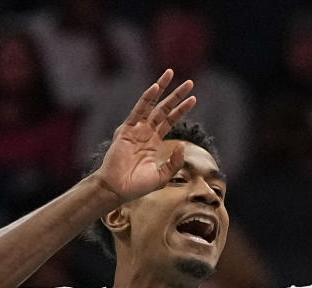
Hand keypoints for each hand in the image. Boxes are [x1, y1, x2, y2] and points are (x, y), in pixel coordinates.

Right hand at [93, 69, 196, 204]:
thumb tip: (182, 146)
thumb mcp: (162, 176)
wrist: (117, 190)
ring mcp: (135, 130)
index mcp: (154, 142)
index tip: (193, 98)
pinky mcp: (126, 130)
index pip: (170, 121)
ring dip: (162, 89)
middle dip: (176, 95)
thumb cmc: (137, 186)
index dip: (182, 109)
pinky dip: (146, 99)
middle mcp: (145, 133)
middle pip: (164, 109)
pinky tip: (155, 87)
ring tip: (171, 73)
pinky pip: (138, 111)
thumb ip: (174, 162)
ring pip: (152, 105)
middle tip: (190, 82)